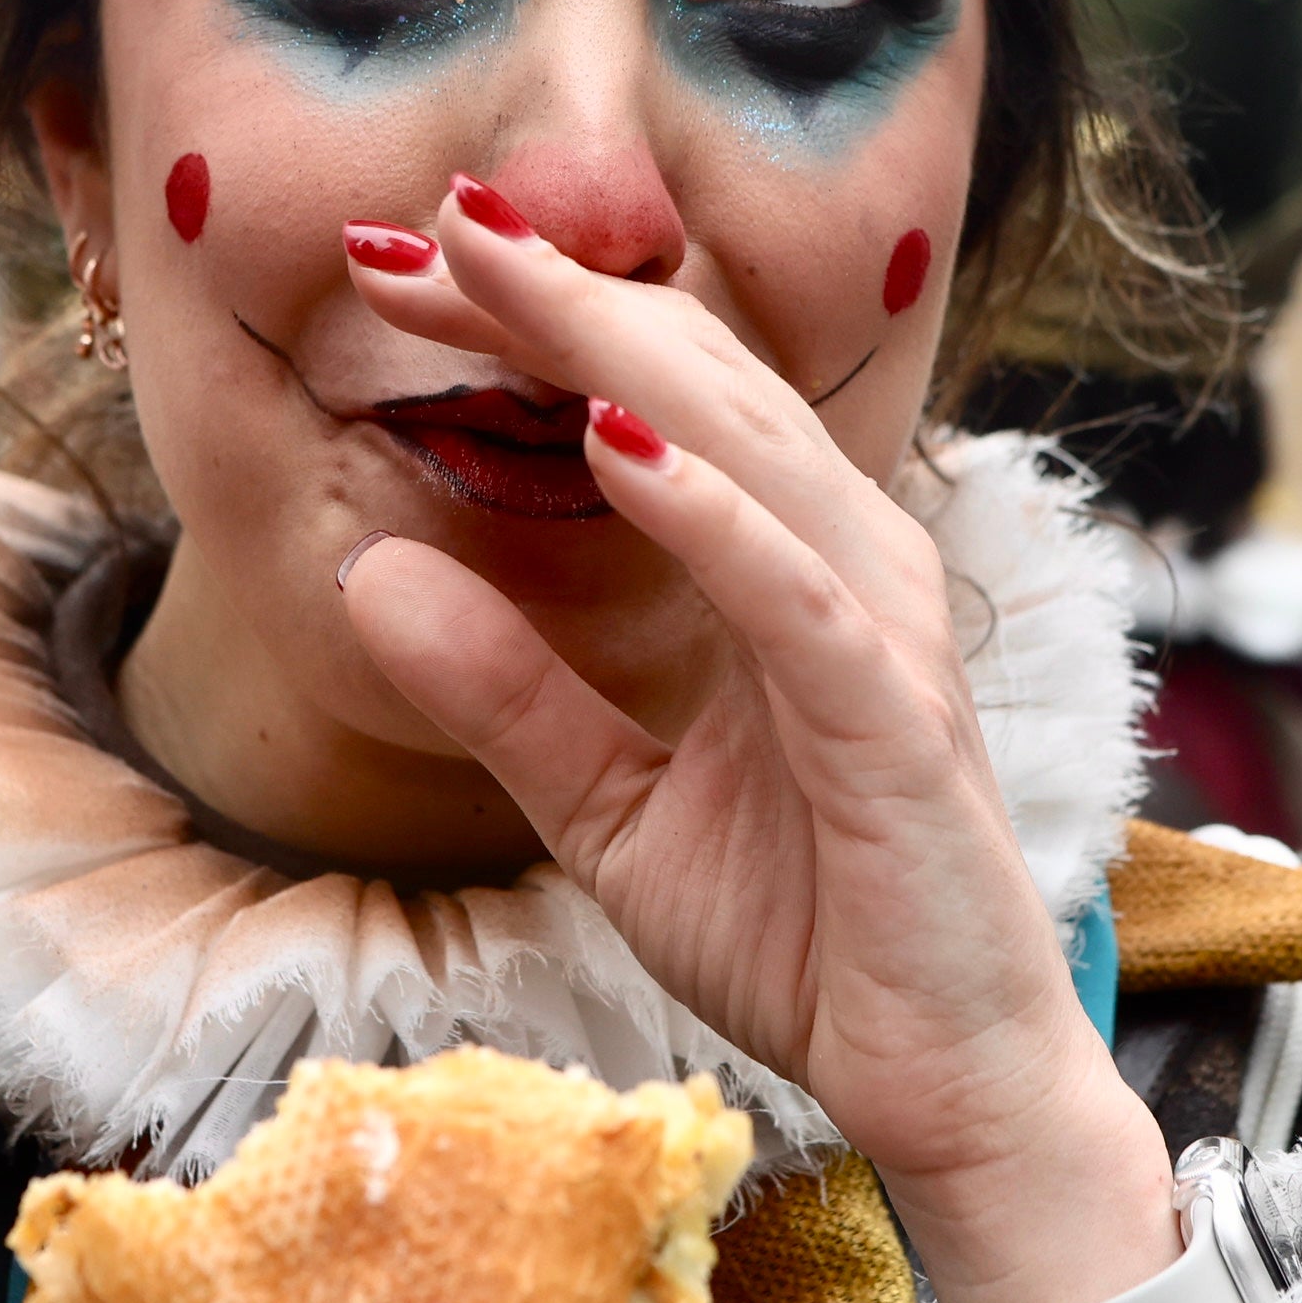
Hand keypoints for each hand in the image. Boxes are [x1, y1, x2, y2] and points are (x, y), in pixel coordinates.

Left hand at [335, 180, 1176, 1302]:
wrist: (938, 1081)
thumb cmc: (805, 931)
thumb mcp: (605, 805)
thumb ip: (501, 690)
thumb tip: (364, 570)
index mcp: (780, 566)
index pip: (646, 401)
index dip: (527, 324)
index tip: (396, 263)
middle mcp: (840, 564)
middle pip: (691, 384)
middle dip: (552, 297)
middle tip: (418, 221)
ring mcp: (876, 629)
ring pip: (745, 445)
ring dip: (615, 350)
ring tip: (495, 272)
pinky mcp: (890, 714)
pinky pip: (789, 587)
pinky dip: (705, 506)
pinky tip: (608, 444)